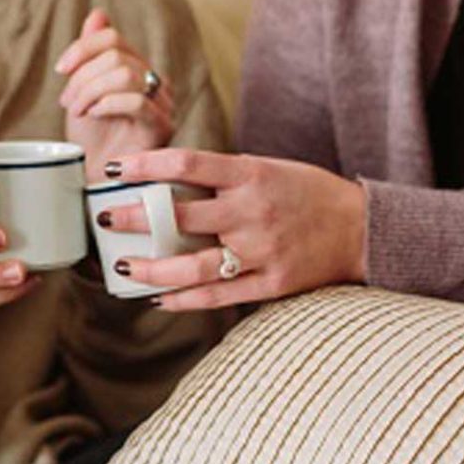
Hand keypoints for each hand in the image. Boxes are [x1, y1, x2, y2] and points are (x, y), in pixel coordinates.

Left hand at [56, 9, 174, 175]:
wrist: (96, 180)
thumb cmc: (92, 139)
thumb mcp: (83, 90)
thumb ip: (91, 54)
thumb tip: (98, 13)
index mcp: (137, 69)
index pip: (112, 38)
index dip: (82, 48)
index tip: (60, 70)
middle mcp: (155, 82)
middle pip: (115, 57)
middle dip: (82, 78)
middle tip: (67, 103)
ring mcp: (162, 104)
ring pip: (124, 75)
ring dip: (90, 92)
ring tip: (78, 112)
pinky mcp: (162, 127)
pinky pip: (136, 101)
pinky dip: (107, 104)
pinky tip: (94, 116)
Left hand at [98, 148, 365, 310]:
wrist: (361, 227)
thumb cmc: (305, 192)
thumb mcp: (265, 168)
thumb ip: (221, 177)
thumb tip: (163, 182)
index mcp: (249, 173)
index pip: (186, 164)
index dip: (145, 165)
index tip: (114, 170)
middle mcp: (252, 211)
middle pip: (180, 216)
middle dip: (135, 218)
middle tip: (103, 218)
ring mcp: (261, 250)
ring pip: (193, 265)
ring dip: (152, 268)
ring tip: (123, 266)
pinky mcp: (272, 282)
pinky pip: (219, 295)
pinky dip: (185, 298)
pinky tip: (159, 297)